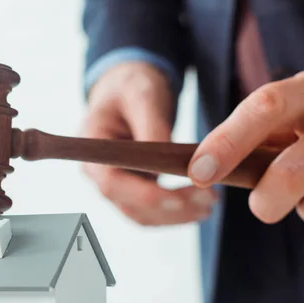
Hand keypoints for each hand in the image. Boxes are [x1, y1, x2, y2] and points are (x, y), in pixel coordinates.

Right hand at [81, 61, 217, 224]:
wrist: (128, 89)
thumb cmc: (131, 86)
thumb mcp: (143, 95)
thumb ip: (152, 126)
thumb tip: (167, 160)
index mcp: (93, 152)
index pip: (112, 184)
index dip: (144, 196)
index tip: (178, 199)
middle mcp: (100, 175)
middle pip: (131, 206)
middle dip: (170, 209)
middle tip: (208, 201)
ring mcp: (118, 186)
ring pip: (144, 215)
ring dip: (177, 216)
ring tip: (210, 204)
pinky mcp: (134, 190)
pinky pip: (153, 210)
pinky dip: (177, 212)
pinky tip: (201, 205)